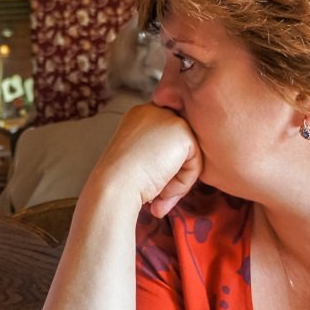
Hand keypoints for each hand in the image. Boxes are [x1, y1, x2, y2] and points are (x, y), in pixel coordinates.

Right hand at [89, 103, 201, 217]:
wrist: (114, 186)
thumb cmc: (119, 181)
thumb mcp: (137, 159)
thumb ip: (157, 153)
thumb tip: (180, 166)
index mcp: (138, 116)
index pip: (165, 140)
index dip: (162, 167)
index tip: (149, 188)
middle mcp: (153, 111)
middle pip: (178, 147)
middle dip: (171, 175)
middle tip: (156, 198)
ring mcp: (168, 119)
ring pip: (188, 156)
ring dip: (177, 182)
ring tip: (158, 196)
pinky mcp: (183, 132)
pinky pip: (195, 163)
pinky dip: (183, 182)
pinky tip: (163, 189)